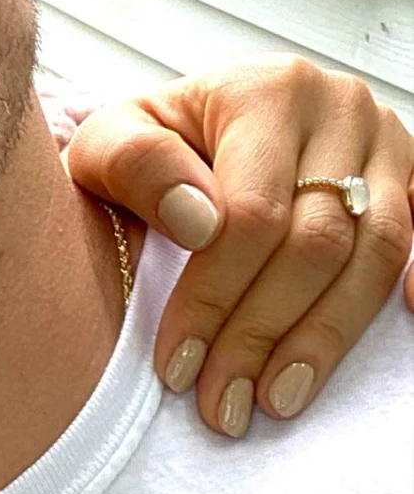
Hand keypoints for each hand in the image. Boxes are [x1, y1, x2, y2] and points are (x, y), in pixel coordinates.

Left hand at [63, 55, 412, 436]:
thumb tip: (198, 223)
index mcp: (267, 90)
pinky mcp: (412, 180)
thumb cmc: (150, 143)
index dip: (216, 295)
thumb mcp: (110, 141)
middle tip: (222, 403)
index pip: (252, 211)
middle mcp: (341, 108)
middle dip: (262, 333)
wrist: (193, 128)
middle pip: (317, 242)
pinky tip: (365, 348)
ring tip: (273, 398)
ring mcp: (388, 145)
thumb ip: (136, 165)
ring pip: (375, 256)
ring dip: (323, 340)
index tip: (177, 362)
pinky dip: (405, 296)